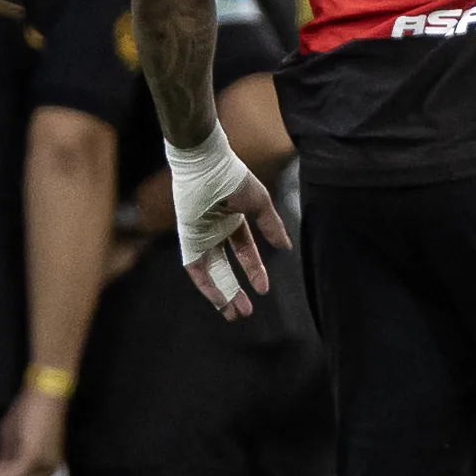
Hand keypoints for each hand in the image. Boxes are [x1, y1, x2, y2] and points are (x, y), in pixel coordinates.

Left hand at [176, 151, 290, 318]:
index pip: (244, 252)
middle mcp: (214, 232)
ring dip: (221, 294)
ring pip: (210, 272)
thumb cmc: (232, 176)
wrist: (206, 162)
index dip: (254, 271)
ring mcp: (200, 236)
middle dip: (235, 290)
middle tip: (244, 312)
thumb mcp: (259, 202)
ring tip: (233, 314)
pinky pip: (196, 267)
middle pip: (224, 268)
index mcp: (231, 221)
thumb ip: (272, 226)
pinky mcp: (188, 239)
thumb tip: (286, 247)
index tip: (264, 290)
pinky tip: (218, 299)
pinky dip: (206, 284)